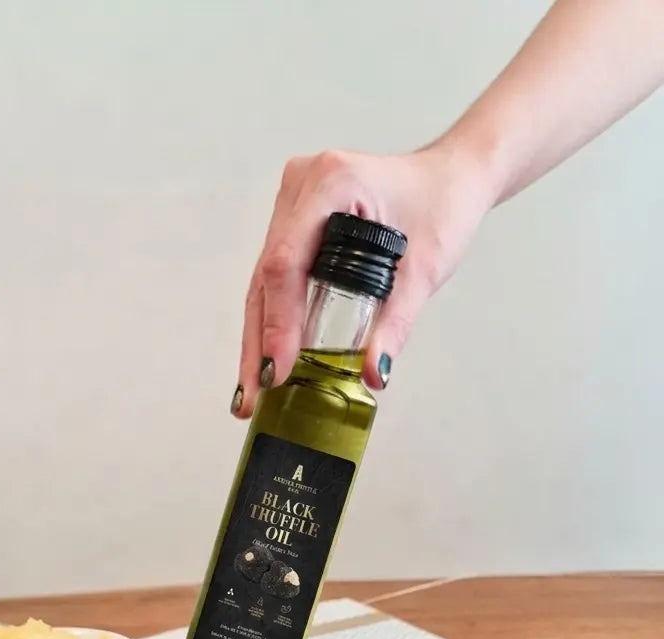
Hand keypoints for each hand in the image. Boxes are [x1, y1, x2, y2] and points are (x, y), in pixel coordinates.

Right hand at [231, 142, 494, 416]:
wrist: (450, 179)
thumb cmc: (441, 207)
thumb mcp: (424, 270)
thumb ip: (396, 324)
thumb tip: (374, 374)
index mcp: (331, 183)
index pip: (286, 263)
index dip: (279, 322)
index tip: (277, 369)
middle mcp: (302, 186)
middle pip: (266, 276)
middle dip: (259, 342)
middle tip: (252, 396)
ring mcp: (294, 201)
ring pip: (263, 280)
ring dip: (258, 337)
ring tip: (252, 390)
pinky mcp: (295, 219)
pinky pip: (275, 275)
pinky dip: (272, 317)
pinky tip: (265, 357)